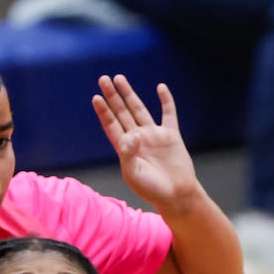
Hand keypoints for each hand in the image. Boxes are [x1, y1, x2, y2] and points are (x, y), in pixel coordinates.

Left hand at [90, 75, 197, 210]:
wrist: (176, 195)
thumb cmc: (152, 189)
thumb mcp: (134, 174)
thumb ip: (129, 154)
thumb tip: (133, 134)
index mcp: (125, 149)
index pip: (111, 125)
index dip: (103, 111)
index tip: (96, 97)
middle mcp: (137, 138)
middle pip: (122, 113)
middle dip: (113, 96)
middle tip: (103, 79)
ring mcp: (154, 135)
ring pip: (139, 109)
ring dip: (130, 94)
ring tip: (119, 78)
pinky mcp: (171, 135)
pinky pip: (168, 114)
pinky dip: (166, 101)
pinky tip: (161, 87)